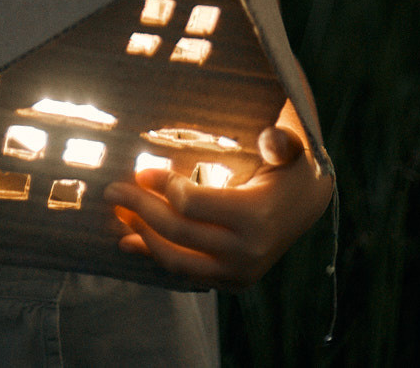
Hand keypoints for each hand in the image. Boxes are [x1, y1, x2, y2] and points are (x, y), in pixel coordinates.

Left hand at [103, 101, 332, 288]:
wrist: (308, 203)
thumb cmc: (291, 165)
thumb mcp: (290, 147)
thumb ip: (279, 141)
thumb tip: (270, 138)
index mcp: (255, 217)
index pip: (192, 205)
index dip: (162, 185)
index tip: (143, 168)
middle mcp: (246, 254)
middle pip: (178, 233)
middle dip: (140, 209)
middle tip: (112, 189)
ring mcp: (238, 274)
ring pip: (177, 261)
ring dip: (142, 237)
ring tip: (118, 214)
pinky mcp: (231, 282)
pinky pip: (186, 274)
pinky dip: (156, 257)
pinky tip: (131, 242)